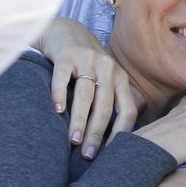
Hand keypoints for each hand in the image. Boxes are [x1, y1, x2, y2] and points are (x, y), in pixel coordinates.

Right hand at [40, 17, 136, 158]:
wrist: (65, 32)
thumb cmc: (86, 66)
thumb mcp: (104, 80)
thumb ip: (111, 102)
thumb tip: (114, 142)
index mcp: (121, 79)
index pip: (128, 110)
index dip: (121, 133)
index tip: (110, 154)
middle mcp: (108, 68)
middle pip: (105, 106)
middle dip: (97, 133)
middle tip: (88, 155)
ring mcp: (87, 60)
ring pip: (86, 95)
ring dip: (79, 120)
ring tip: (73, 140)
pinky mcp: (66, 55)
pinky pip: (63, 77)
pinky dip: (60, 94)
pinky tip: (56, 110)